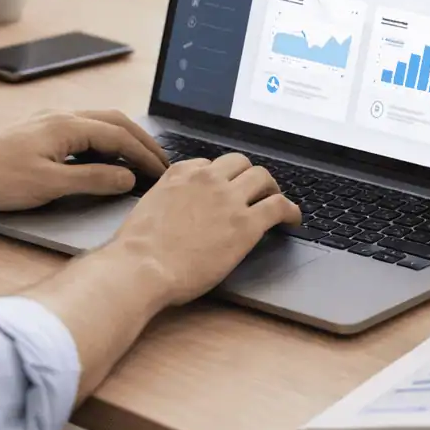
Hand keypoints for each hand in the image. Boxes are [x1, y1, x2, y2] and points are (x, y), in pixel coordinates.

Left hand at [0, 110, 169, 212]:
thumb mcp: (50, 185)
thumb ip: (93, 181)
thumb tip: (127, 178)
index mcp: (68, 125)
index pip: (120, 137)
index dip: (145, 156)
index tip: (163, 174)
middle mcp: (61, 116)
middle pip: (114, 121)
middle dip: (141, 141)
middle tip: (162, 163)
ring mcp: (50, 121)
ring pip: (99, 122)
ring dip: (124, 138)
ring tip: (140, 159)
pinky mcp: (40, 131)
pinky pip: (84, 129)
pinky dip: (104, 140)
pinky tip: (104, 158)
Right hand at [109, 153, 299, 306]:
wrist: (142, 266)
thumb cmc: (137, 247)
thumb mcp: (147, 208)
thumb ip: (166, 199)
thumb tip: (174, 210)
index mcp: (180, 174)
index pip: (210, 165)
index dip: (220, 178)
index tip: (224, 190)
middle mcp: (207, 179)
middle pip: (241, 163)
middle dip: (249, 176)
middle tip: (255, 192)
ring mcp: (229, 200)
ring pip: (263, 178)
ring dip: (271, 188)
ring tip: (275, 202)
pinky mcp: (246, 224)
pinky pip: (278, 206)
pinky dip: (290, 210)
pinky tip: (292, 219)